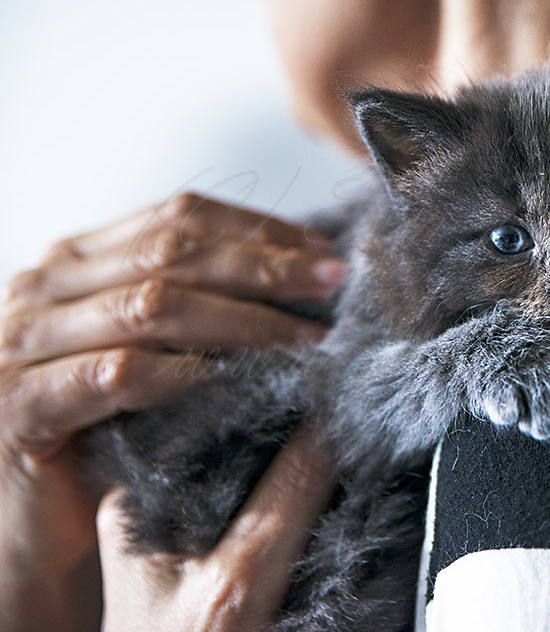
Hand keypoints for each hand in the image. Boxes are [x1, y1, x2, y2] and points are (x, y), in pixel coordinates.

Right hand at [0, 193, 343, 631]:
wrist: (30, 519)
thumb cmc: (102, 431)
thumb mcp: (145, 350)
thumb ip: (194, 305)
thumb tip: (301, 275)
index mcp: (76, 260)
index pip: (178, 217)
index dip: (257, 229)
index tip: (323, 252)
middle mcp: (43, 287)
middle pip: (171, 253)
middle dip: (264, 266)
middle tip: (332, 281)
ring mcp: (22, 344)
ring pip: (151, 307)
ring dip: (244, 320)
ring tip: (306, 339)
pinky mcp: (19, 406)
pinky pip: (113, 375)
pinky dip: (182, 373)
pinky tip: (236, 382)